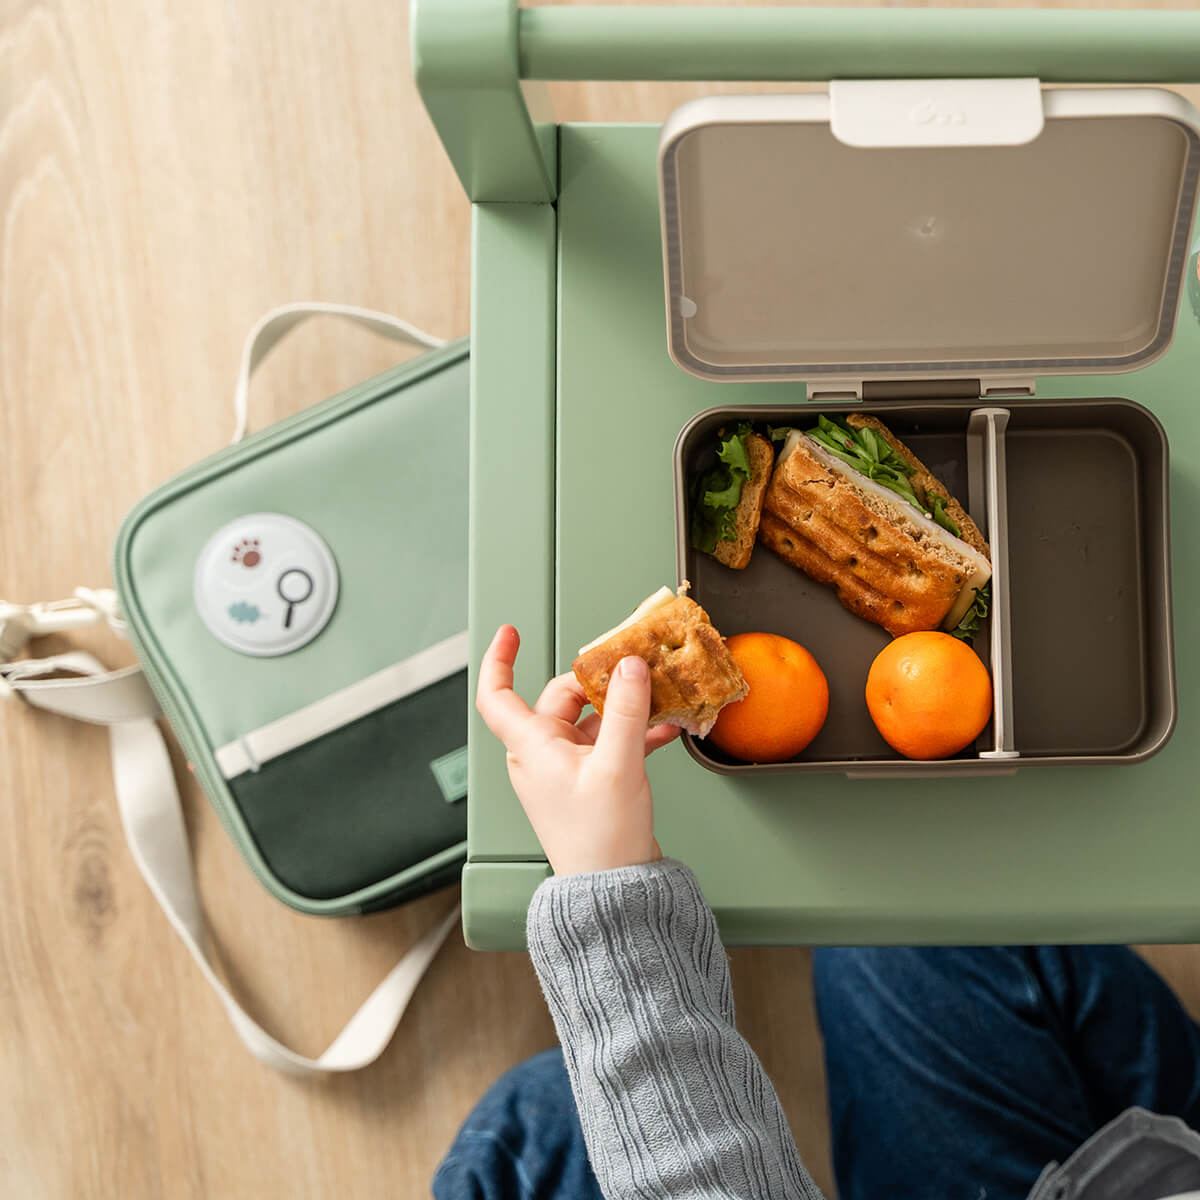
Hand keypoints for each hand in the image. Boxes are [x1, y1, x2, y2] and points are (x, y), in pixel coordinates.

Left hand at [475, 625, 679, 874]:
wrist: (614, 890)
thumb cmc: (600, 840)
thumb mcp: (617, 765)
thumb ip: (625, 710)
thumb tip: (629, 666)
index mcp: (531, 747)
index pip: (497, 694)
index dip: (499, 659)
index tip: (511, 632)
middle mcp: (541, 755)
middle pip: (563, 697)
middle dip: (599, 680)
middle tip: (633, 665)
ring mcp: (565, 768)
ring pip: (591, 717)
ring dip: (624, 706)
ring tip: (658, 696)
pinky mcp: (590, 780)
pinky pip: (608, 740)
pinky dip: (633, 730)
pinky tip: (664, 728)